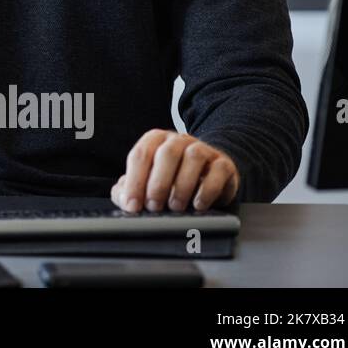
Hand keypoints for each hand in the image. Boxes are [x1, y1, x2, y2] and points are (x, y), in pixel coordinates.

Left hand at [111, 129, 239, 213]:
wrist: (208, 173)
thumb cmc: (171, 178)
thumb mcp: (147, 181)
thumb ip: (129, 188)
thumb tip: (124, 199)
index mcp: (155, 140)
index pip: (140, 155)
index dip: (134, 181)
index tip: (132, 205)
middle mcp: (178, 140)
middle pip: (166, 154)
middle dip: (157, 183)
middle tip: (154, 207)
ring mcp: (203, 149)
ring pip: (193, 158)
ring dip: (182, 186)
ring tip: (175, 207)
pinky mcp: (223, 163)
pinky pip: (218, 171)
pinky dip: (207, 190)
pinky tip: (198, 205)